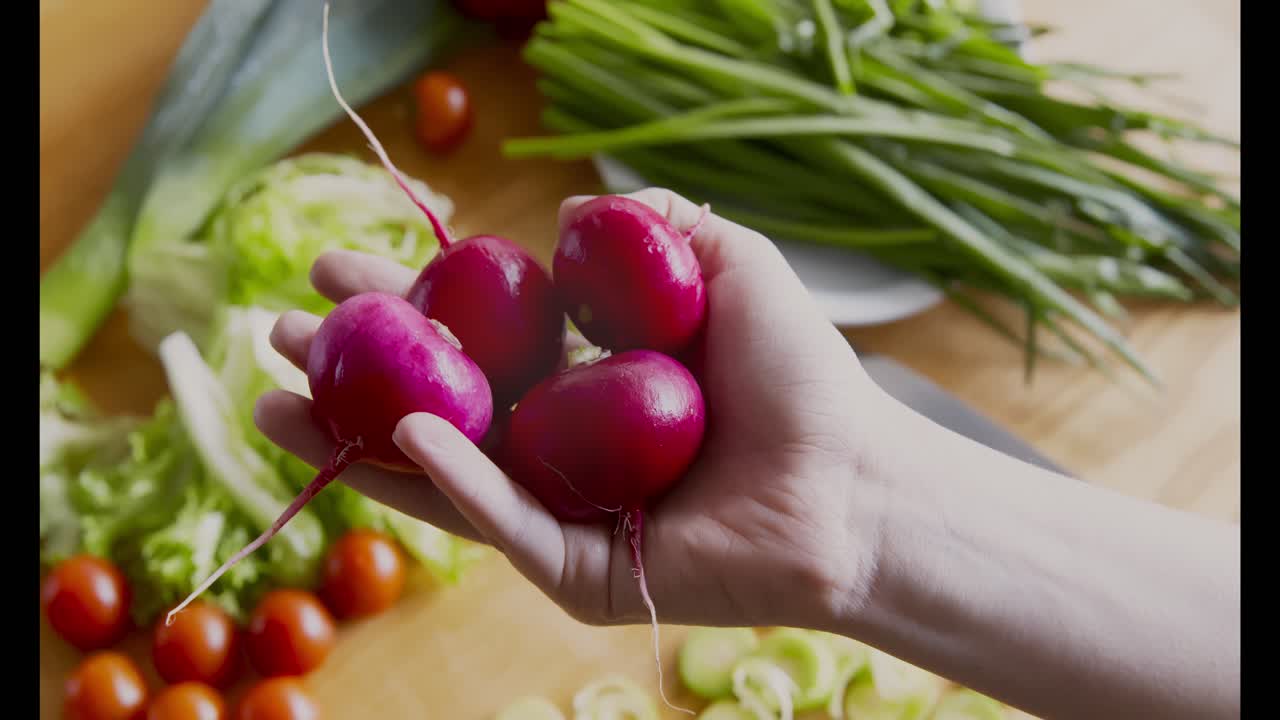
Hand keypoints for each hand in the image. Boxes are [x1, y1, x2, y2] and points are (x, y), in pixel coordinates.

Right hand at [254, 187, 900, 629]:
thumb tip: (569, 213)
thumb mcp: (732, 266)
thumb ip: (658, 224)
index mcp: (580, 382)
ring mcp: (561, 512)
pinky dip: (457, 482)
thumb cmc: (802, 379)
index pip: (472, 340)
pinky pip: (505, 524)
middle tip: (275, 333)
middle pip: (434, 405)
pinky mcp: (578, 570)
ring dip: (358, 438)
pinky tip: (411, 430)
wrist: (853, 482)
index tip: (338, 268)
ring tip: (274, 399)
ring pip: (442, 476)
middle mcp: (556, 447)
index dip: (404, 306)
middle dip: (352, 372)